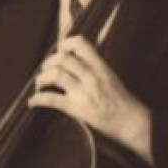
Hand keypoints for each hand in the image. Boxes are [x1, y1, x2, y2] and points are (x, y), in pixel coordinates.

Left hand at [28, 35, 152, 162]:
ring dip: (41, 79)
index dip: (65, 44)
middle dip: (48, 62)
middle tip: (45, 70)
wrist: (134, 124)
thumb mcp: (111, 78)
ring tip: (40, 84)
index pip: (81, 44)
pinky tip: (33, 101)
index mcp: (101, 67)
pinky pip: (52, 99)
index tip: (59, 50)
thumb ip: (95, 68)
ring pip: (55, 75)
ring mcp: (84, 92)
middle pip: (63, 58)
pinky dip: (38, 99)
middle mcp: (92, 76)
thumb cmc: (123, 103)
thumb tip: (75, 60)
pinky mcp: (78, 109)